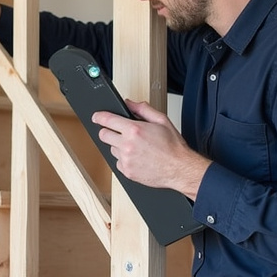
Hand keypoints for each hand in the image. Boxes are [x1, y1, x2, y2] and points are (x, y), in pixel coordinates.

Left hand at [92, 99, 210, 199]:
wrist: (180, 169)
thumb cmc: (173, 147)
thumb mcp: (161, 120)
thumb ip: (143, 109)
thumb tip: (129, 103)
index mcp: (134, 130)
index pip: (107, 120)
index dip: (99, 116)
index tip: (96, 116)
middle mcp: (127, 145)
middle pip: (103, 135)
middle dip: (108, 131)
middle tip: (118, 132)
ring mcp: (126, 160)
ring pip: (111, 149)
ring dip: (118, 146)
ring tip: (136, 147)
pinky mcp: (127, 172)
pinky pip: (117, 163)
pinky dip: (124, 160)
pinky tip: (137, 158)